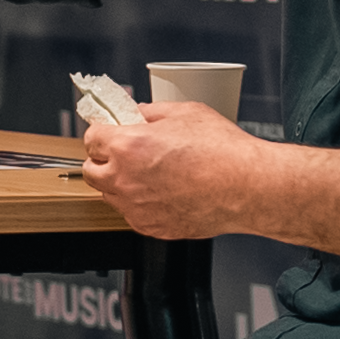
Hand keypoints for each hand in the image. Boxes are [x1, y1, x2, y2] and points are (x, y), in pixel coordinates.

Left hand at [79, 101, 272, 239]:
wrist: (248, 187)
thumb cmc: (223, 151)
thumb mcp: (184, 113)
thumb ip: (151, 112)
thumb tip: (137, 113)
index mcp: (128, 146)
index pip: (90, 138)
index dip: (102, 132)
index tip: (109, 131)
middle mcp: (126, 179)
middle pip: (91, 170)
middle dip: (103, 159)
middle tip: (123, 152)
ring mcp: (137, 207)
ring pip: (109, 195)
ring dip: (119, 183)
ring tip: (149, 173)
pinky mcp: (151, 226)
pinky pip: (132, 214)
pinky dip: (139, 204)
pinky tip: (162, 192)